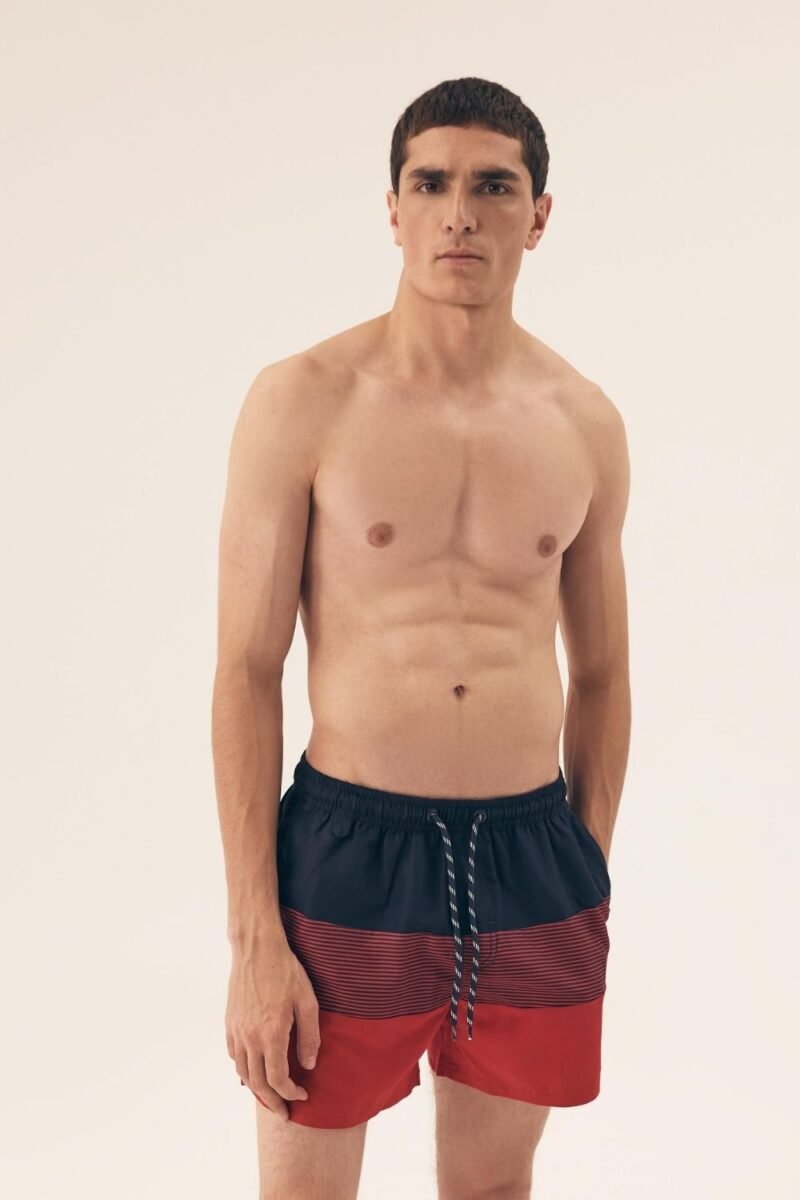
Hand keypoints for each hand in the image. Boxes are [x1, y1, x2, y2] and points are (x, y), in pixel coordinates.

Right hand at [226, 937, 320, 1120]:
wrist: (256, 949)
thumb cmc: (286, 971)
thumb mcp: (308, 1001)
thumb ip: (309, 1036)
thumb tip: (308, 1065)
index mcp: (272, 1034)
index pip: (278, 1079)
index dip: (290, 1093)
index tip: (302, 1095)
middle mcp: (250, 1037)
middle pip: (258, 1083)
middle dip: (272, 1101)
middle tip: (285, 1112)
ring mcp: (237, 1031)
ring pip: (243, 1072)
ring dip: (256, 1089)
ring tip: (270, 1095)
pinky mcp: (230, 1023)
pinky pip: (234, 1056)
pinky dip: (243, 1070)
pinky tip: (253, 1071)